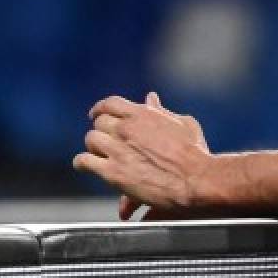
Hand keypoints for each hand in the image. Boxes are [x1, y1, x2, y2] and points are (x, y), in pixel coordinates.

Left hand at [74, 91, 210, 219]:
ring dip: (93, 146)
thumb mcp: (183, 124)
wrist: (195, 179)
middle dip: (101, 130)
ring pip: (91, 140)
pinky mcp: (113, 172)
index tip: (96, 114)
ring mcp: (117, 149)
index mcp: (142, 114)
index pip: (111, 104)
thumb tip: (151, 98)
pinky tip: (84, 165)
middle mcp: (126, 128)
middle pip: (99, 122)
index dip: (100, 108)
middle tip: (102, 139)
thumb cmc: (195, 153)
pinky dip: (82, 163)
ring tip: (96, 153)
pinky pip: (85, 161)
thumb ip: (162, 111)